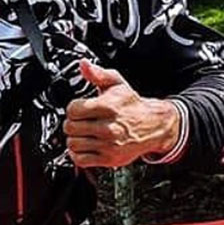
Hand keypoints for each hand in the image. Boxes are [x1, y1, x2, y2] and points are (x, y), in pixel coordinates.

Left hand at [65, 60, 182, 168]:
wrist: (152, 126)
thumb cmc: (132, 105)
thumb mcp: (117, 84)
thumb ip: (98, 74)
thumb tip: (84, 65)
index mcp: (109, 107)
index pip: (73, 110)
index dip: (73, 108)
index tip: (78, 108)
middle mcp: (109, 127)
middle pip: (71, 127)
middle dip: (72, 123)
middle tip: (79, 121)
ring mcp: (109, 145)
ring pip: (73, 144)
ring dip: (74, 138)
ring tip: (82, 133)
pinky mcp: (109, 159)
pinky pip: (81, 160)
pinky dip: (77, 153)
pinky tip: (84, 145)